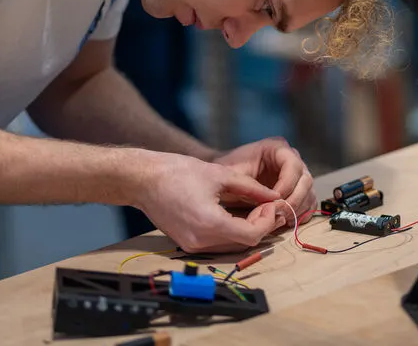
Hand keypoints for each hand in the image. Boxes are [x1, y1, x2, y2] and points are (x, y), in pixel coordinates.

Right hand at [131, 150, 286, 252]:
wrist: (143, 180)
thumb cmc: (177, 172)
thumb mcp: (221, 175)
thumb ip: (251, 188)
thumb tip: (274, 196)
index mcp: (210, 224)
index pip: (252, 235)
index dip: (266, 221)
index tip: (270, 204)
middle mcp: (201, 241)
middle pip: (244, 243)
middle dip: (259, 225)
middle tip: (266, 205)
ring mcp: (192, 246)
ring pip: (232, 246)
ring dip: (246, 230)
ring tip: (253, 209)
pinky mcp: (187, 244)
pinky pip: (218, 244)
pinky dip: (231, 232)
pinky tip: (235, 215)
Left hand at [212, 137, 316, 225]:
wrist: (223, 177)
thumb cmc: (227, 172)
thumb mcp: (232, 174)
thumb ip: (249, 183)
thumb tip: (270, 199)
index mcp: (277, 148)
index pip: (293, 165)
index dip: (287, 185)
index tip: (273, 201)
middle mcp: (291, 159)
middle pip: (306, 180)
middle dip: (294, 200)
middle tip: (278, 214)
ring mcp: (297, 175)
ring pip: (309, 193)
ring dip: (298, 209)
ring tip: (280, 220)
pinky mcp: (297, 191)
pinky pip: (308, 203)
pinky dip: (301, 214)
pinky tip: (286, 221)